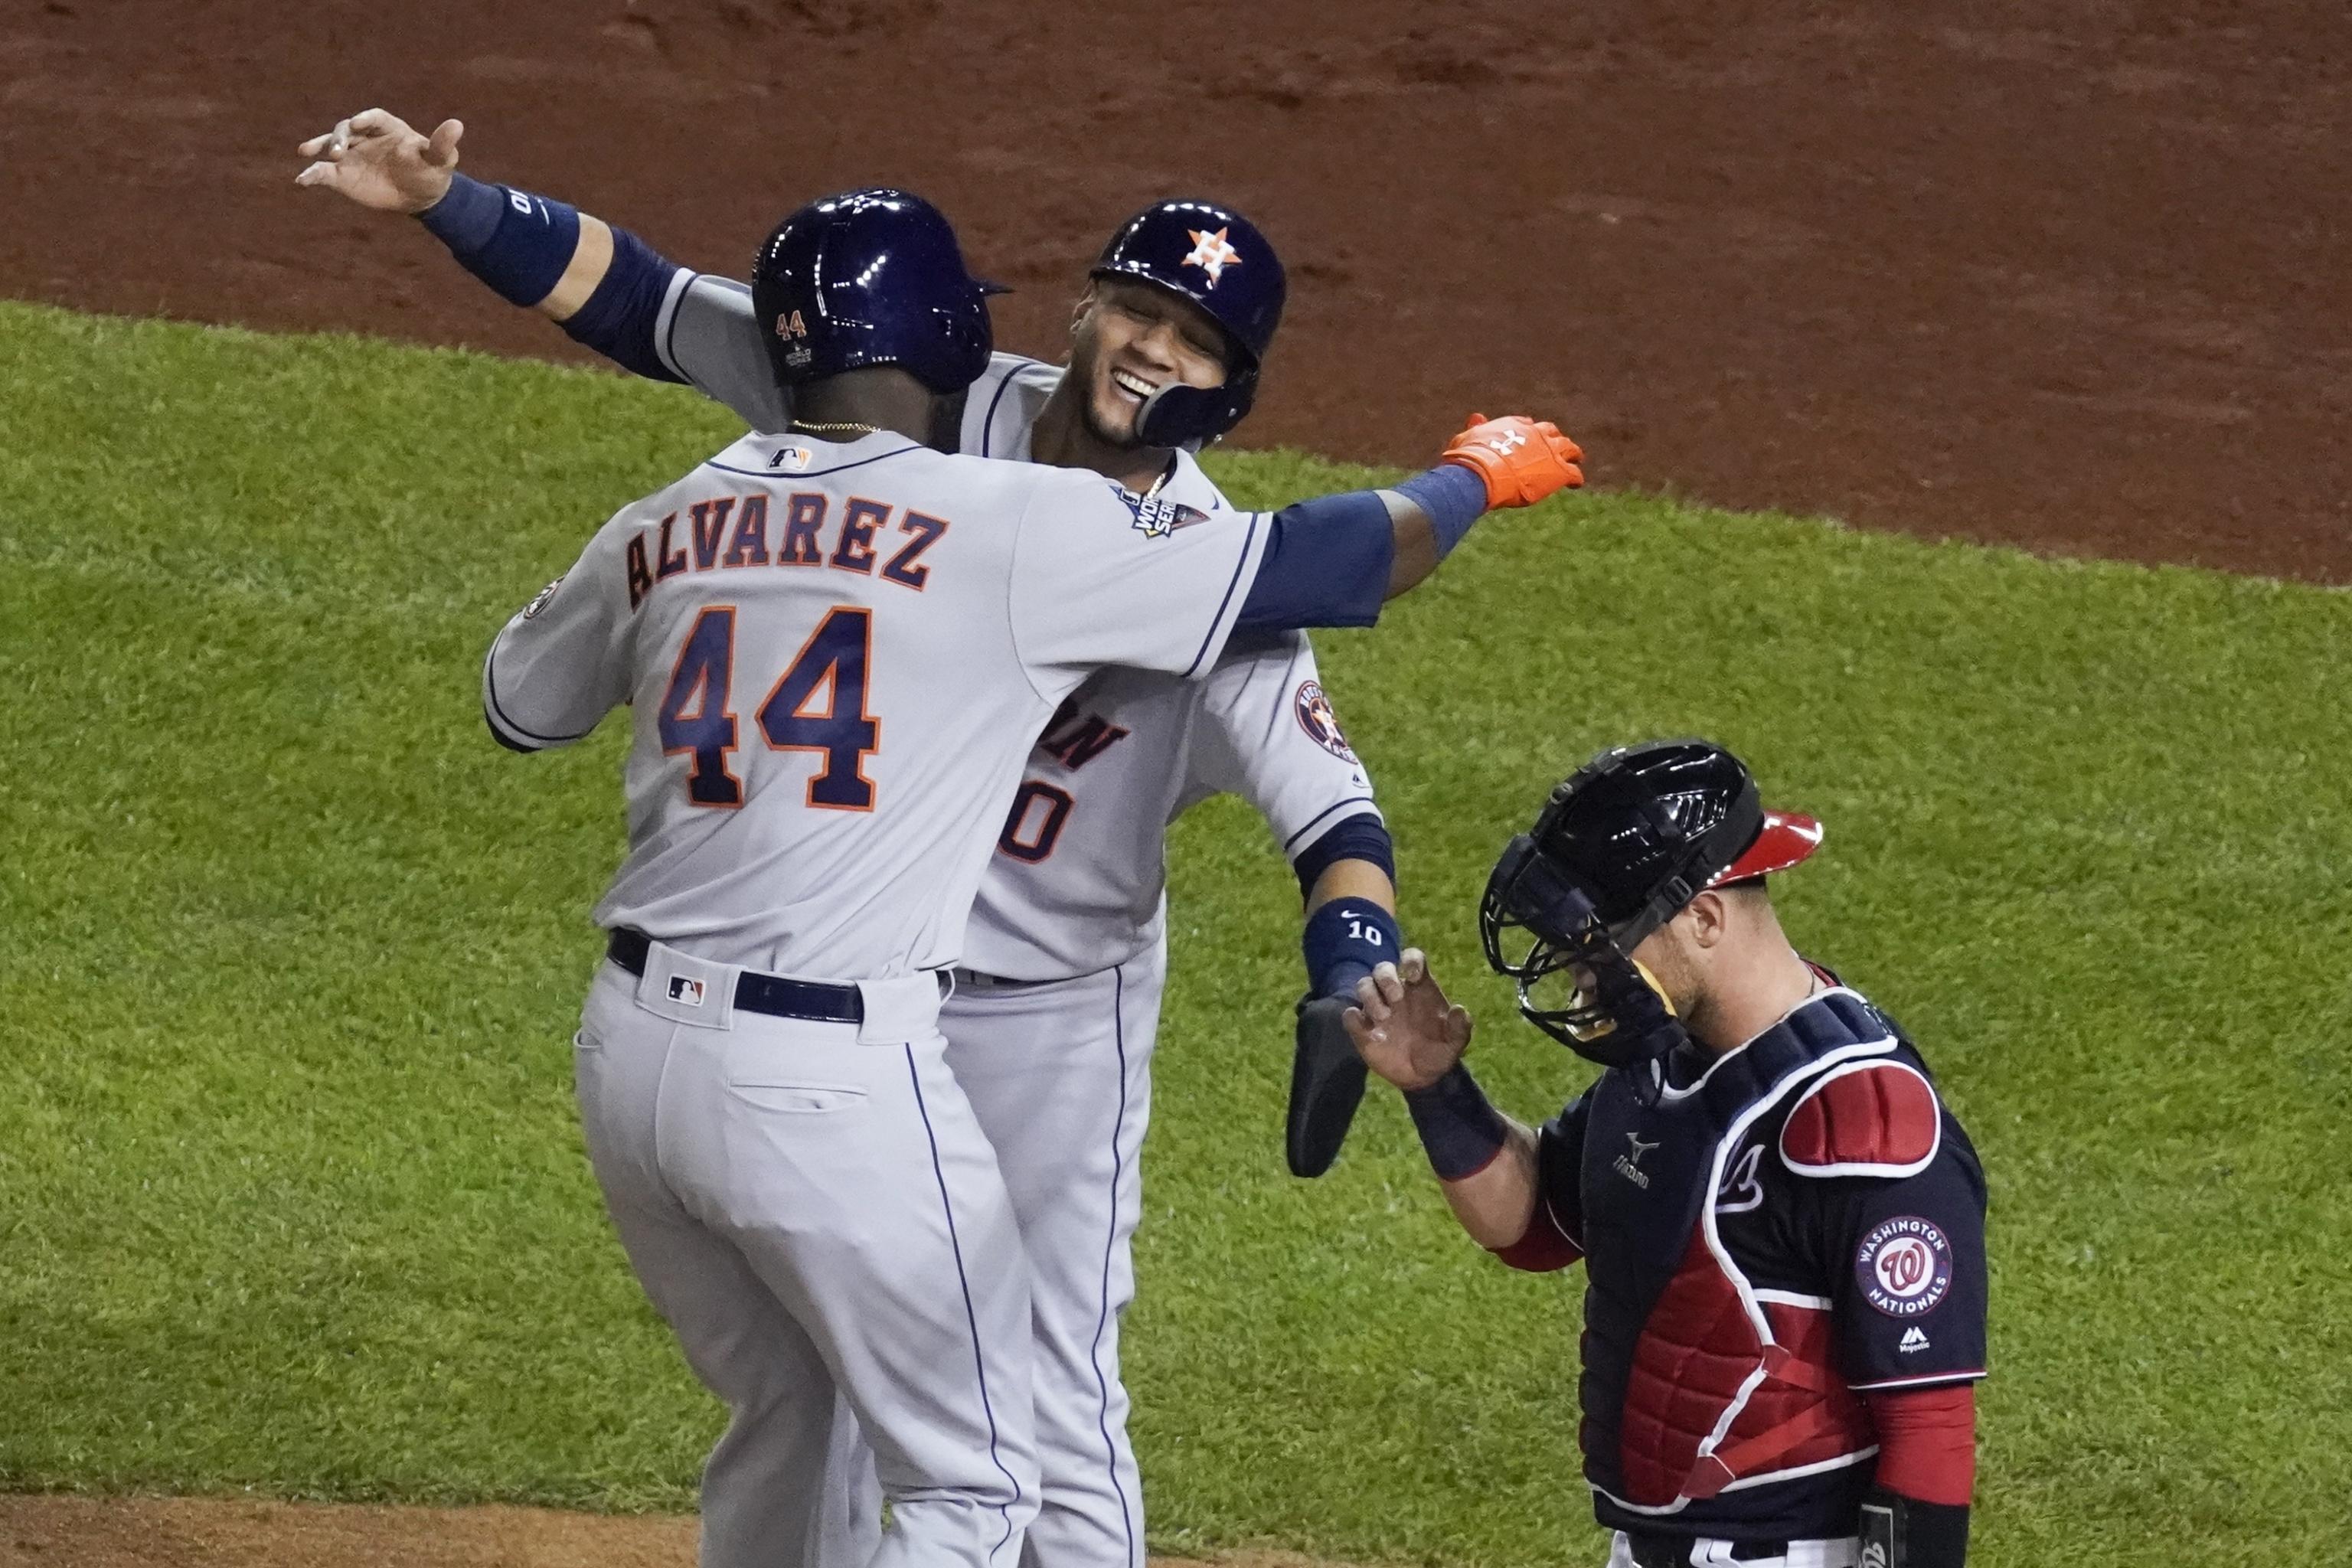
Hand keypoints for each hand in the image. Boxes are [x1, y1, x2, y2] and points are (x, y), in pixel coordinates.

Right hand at [295, 108, 463, 213]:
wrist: (420, 195)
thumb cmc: (431, 171)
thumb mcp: (440, 159)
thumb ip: (442, 144)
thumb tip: (457, 125)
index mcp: (388, 128)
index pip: (373, 118)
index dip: (365, 120)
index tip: (358, 125)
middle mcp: (364, 137)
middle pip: (346, 130)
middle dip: (339, 137)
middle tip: (337, 150)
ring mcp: (351, 155)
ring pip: (330, 146)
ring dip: (319, 147)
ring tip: (307, 152)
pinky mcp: (342, 175)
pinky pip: (323, 172)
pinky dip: (311, 175)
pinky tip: (302, 181)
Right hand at [1343, 949, 1473, 1090]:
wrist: (1422, 1078)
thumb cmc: (1439, 1051)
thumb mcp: (1455, 1043)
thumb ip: (1460, 1028)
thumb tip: (1459, 1010)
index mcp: (1419, 988)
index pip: (1412, 958)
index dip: (1410, 960)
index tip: (1413, 975)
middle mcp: (1395, 992)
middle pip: (1382, 968)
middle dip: (1386, 978)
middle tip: (1396, 999)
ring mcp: (1376, 1008)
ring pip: (1363, 985)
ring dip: (1370, 997)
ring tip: (1384, 1019)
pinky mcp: (1362, 1028)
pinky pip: (1350, 1014)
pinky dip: (1355, 1020)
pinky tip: (1372, 1036)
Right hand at [1441, 413, 1584, 507]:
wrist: (1484, 473)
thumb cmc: (1471, 458)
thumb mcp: (1468, 438)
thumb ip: (1476, 428)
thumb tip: (1476, 417)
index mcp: (1513, 425)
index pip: (1526, 424)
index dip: (1529, 431)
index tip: (1529, 436)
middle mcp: (1534, 433)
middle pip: (1550, 432)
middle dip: (1554, 438)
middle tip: (1557, 445)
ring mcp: (1549, 451)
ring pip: (1568, 448)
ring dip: (1572, 453)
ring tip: (1576, 458)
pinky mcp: (1558, 470)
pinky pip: (1573, 473)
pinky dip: (1575, 478)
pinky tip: (1576, 484)